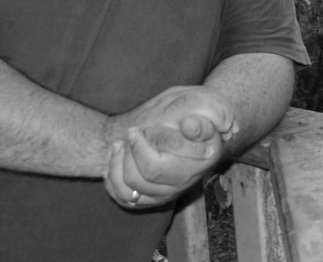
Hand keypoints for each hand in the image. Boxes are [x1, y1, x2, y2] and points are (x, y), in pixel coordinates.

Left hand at [102, 86, 238, 207]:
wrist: (204, 143)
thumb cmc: (203, 129)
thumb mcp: (208, 123)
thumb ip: (200, 125)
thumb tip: (189, 125)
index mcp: (191, 169)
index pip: (154, 167)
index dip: (139, 148)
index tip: (135, 130)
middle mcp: (177, 187)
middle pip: (138, 180)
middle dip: (127, 156)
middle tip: (129, 134)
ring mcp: (164, 195)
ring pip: (128, 193)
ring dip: (117, 167)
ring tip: (119, 144)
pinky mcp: (151, 198)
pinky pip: (123, 199)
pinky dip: (113, 181)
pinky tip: (115, 161)